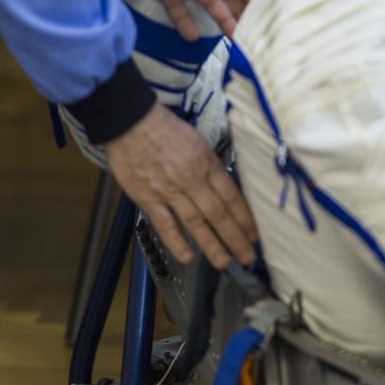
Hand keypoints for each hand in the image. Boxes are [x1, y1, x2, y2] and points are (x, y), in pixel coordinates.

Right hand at [106, 103, 257, 268]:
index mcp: (207, 164)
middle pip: (219, 213)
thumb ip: (209, 166)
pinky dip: (176, 243)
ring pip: (196, 223)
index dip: (245, 218)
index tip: (254, 234)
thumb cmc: (164, 128)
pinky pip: (165, 225)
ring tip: (224, 262)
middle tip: (247, 256)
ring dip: (212, 245)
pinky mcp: (148, 198)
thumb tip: (222, 187)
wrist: (131, 122)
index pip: (232, 197)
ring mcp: (170, 191)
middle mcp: (192, 180)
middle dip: (236, 238)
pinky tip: (187, 257)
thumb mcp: (198, 141)